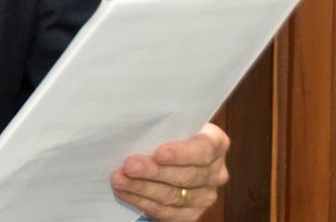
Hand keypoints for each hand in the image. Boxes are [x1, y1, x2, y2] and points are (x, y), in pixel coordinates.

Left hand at [110, 123, 229, 219]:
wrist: (169, 156)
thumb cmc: (166, 133)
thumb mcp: (169, 124)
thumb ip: (161, 126)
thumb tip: (134, 127)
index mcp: (216, 143)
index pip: (204, 149)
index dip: (182, 153)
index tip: (159, 153)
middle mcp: (215, 172)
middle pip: (186, 175)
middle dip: (154, 171)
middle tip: (130, 166)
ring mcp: (205, 195)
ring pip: (173, 195)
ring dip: (142, 188)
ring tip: (119, 179)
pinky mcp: (191, 213)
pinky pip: (166, 212)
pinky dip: (142, 201)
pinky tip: (125, 192)